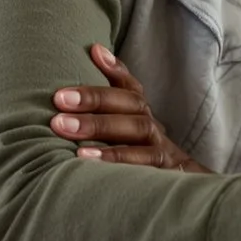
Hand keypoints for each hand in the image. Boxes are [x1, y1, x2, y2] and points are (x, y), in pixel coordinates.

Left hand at [52, 45, 211, 173]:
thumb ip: (113, 90)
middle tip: (59, 102)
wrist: (182, 191)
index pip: (130, 86)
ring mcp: (160, 151)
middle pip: (130, 106)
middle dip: (95, 102)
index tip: (93, 52)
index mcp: (141, 114)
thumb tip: (96, 49)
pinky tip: (90, 167)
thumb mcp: (127, 125)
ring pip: (138, 134)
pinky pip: (144, 168)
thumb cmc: (139, 154)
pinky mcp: (164, 175)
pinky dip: (118, 165)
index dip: (115, 68)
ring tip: (74, 141)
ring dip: (105, 135)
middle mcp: (152, 128)